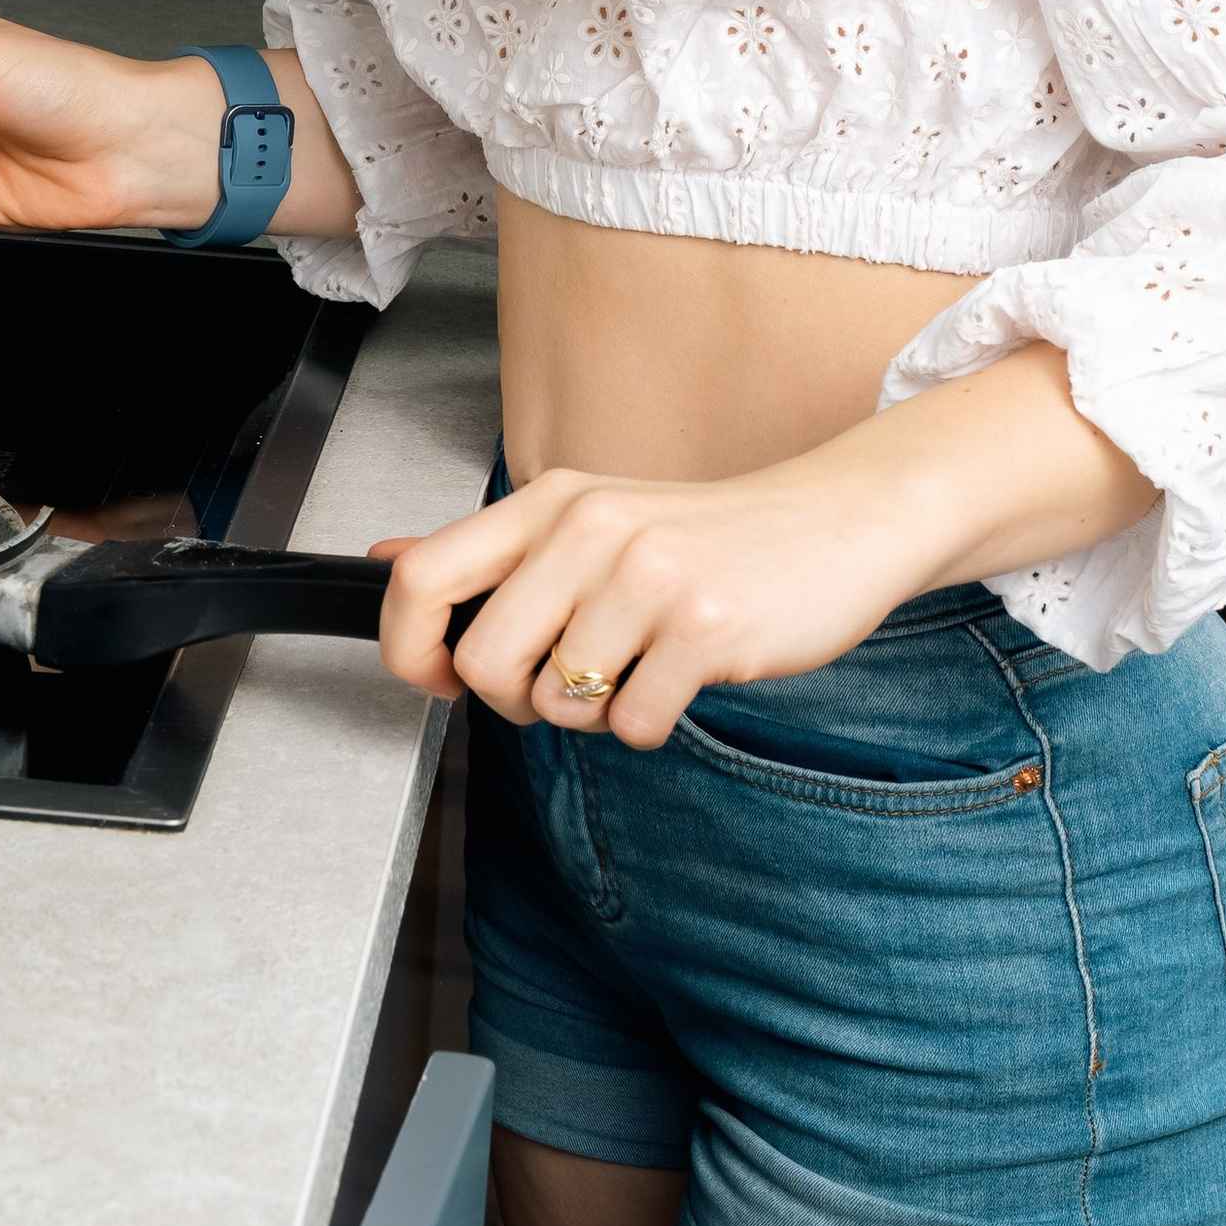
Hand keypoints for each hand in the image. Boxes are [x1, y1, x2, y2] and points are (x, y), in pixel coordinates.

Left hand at [371, 350, 1153, 747]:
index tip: (435, 678)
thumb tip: (386, 561)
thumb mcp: (592, 518)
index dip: (407, 648)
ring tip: (642, 664)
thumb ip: (494, 549)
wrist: (839, 521)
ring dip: (595, 710)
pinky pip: (634, 724)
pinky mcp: (707, 628)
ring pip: (559, 702)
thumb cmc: (710, 533)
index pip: (423, 578)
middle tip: (565, 682)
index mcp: (551, 501)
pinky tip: (684, 676)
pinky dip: (653, 722)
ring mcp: (651, 577)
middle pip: (484, 662)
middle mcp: (591, 529)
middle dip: (513, 701)